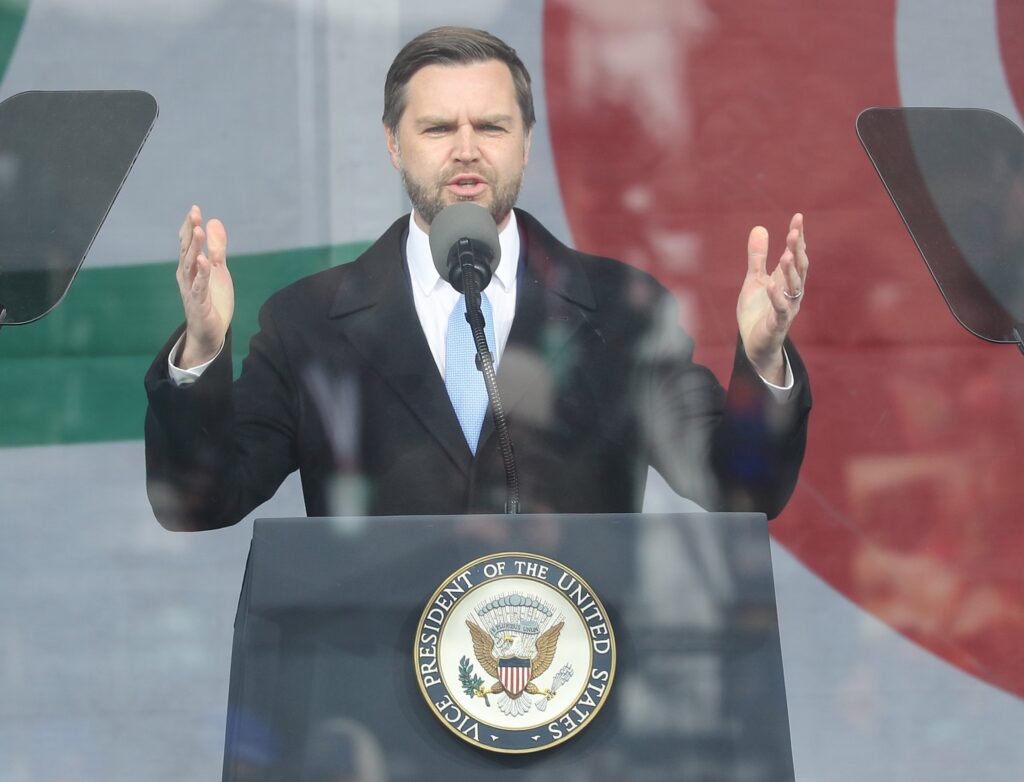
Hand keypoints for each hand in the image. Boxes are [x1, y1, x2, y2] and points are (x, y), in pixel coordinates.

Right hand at [175, 205, 233, 368]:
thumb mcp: (218, 270)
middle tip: (194, 213)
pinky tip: (204, 261)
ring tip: (198, 231)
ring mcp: (191, 289)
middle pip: (187, 250)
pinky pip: (199, 286)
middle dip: (190, 231)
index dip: (190, 226)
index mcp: (190, 266)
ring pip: (191, 265)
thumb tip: (214, 222)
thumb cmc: (212, 300)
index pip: (188, 243)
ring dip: (194, 248)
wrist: (210, 332)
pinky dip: (201, 273)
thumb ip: (217, 248)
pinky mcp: (198, 303)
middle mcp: (186, 275)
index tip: (195, 209)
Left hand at [736, 213, 808, 383]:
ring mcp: (787, 308)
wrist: (755, 344)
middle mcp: (791, 292)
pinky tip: (772, 284)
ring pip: (794, 287)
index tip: (798, 217)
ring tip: (785, 254)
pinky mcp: (778, 323)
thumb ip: (757, 256)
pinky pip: (780, 309)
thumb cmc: (757, 312)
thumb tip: (759, 227)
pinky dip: (776, 297)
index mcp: (786, 280)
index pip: (795, 254)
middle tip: (794, 232)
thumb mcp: (755, 279)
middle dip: (797, 250)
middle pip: (798, 268)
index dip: (797, 237)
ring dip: (790, 271)